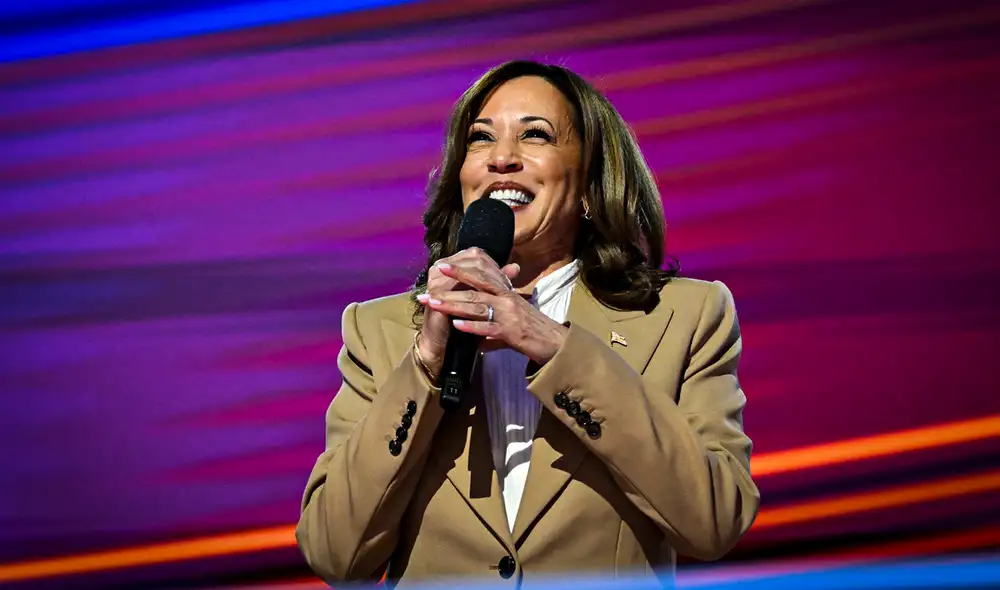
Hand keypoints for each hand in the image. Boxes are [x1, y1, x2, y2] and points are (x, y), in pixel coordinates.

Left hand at [417, 250, 568, 365]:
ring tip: (434, 303)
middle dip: (448, 289)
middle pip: (474, 290)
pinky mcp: (512, 333)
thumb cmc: (535, 331)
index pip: (481, 276)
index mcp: (507, 293)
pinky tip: (456, 325)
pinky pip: (489, 328)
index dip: (461, 270)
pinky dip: (472, 326)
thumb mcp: (513, 318)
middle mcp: (507, 300)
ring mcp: (509, 315)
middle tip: (427, 289)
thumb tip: (476, 332)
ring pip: (477, 307)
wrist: (557, 345)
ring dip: (453, 305)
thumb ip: (493, 321)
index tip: (441, 265)